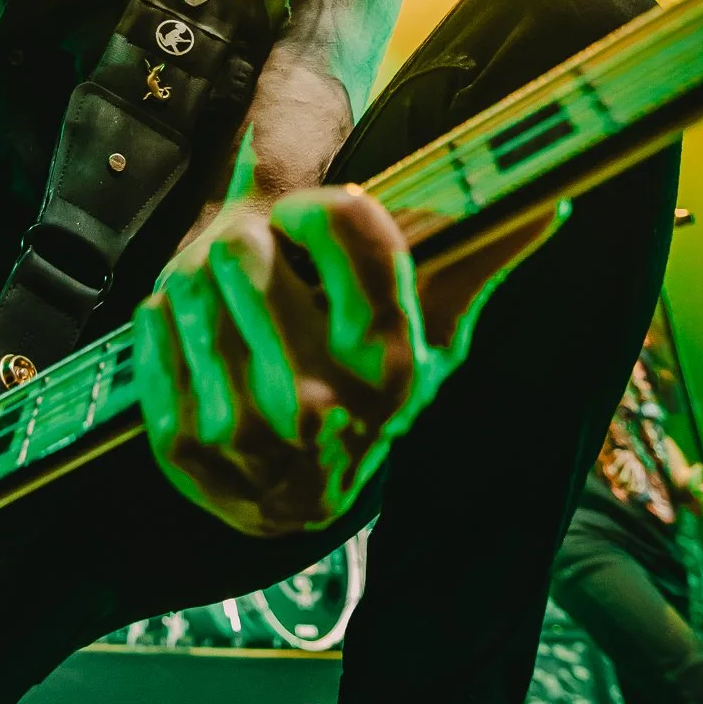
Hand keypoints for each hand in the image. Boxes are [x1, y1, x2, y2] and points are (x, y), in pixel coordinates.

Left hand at [133, 184, 565, 538]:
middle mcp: (323, 404)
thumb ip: (482, 257)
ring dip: (201, 275)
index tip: (307, 221)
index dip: (313, 208)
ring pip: (190, 279)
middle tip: (261, 264)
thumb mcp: (435, 333)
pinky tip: (201, 342)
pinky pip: (151, 325)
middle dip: (248, 238)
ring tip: (231, 305)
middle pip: (245, 248)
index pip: (340, 221)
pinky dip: (168, 318)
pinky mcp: (184, 447)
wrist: (301, 501)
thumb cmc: (372, 389)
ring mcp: (247, 432)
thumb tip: (551, 202)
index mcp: (394, 363)